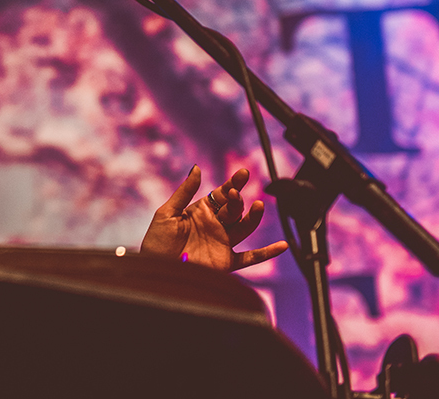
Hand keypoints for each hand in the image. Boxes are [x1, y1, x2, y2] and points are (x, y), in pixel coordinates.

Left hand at [139, 165, 288, 271]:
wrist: (155, 270)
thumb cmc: (157, 241)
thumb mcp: (167, 212)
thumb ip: (184, 191)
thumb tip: (197, 168)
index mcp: (201, 211)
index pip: (222, 194)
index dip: (234, 183)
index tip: (243, 173)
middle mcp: (215, 225)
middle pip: (234, 209)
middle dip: (238, 200)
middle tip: (236, 193)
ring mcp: (222, 242)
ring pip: (244, 227)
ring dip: (253, 217)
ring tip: (258, 206)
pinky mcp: (226, 261)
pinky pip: (250, 257)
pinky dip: (267, 253)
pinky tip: (282, 246)